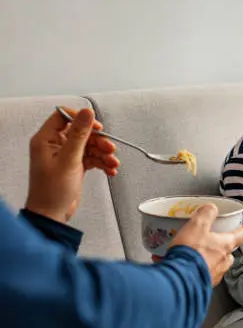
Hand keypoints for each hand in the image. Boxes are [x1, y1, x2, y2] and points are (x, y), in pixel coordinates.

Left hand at [25, 107, 119, 222]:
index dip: (82, 119)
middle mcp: (55, 145)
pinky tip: (110, 169)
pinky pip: (92, 158)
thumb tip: (86, 113)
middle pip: (82, 132)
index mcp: (46, 139)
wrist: (52, 214)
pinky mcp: (75, 165)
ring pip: (90, 146)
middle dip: (98, 141)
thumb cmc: (52, 191)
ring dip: (103, 153)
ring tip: (112, 163)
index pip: (63, 116)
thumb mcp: (69, 159)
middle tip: (109, 149)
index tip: (96, 128)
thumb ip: (79, 134)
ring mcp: (66, 155)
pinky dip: (102, 162)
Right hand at [168, 204, 242, 285]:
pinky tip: (189, 268)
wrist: (179, 279)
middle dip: (224, 248)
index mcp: (225, 245)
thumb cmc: (191, 252)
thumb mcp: (197, 225)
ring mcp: (214, 275)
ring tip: (199, 255)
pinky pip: (205, 275)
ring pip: (217, 265)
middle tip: (216, 243)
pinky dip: (200, 270)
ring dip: (212, 260)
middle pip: (229, 253)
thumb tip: (212, 208)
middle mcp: (223, 262)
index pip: (240, 236)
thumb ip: (206, 214)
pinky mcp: (203, 285)